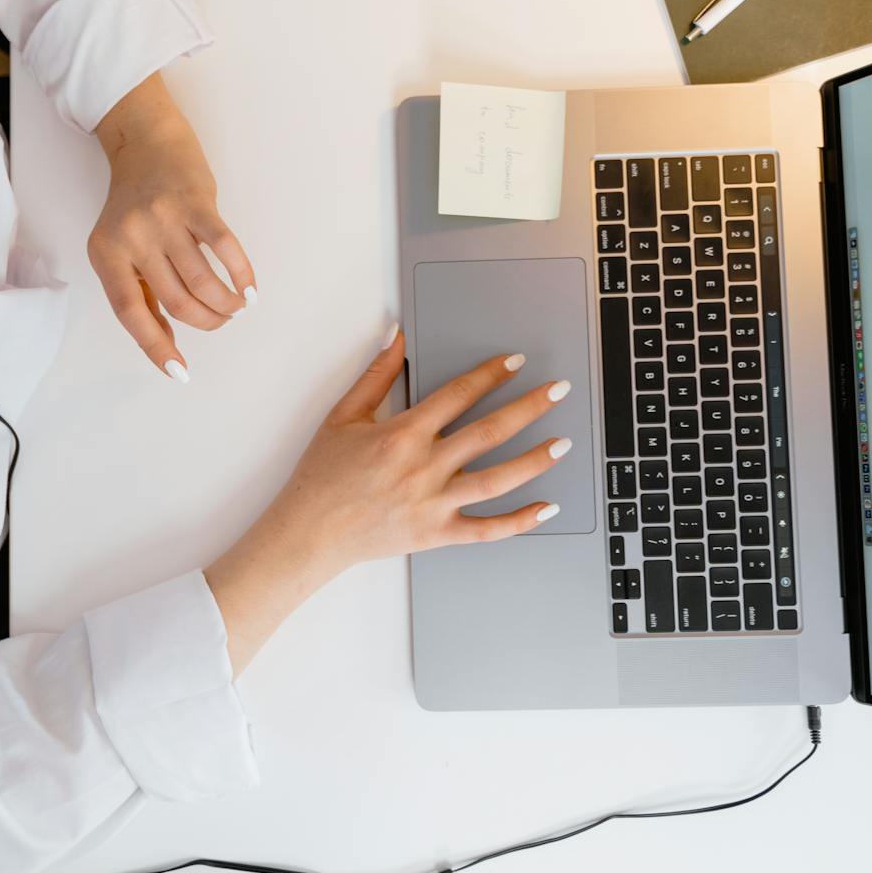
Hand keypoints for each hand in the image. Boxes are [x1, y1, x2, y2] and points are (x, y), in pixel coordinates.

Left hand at [89, 74, 255, 380]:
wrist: (146, 140)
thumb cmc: (136, 202)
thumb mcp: (122, 246)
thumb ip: (138, 291)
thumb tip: (165, 345)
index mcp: (106, 253)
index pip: (130, 313)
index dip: (156, 346)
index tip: (180, 373)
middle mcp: (131, 237)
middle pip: (175, 301)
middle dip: (205, 321)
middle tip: (221, 321)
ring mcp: (164, 219)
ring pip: (201, 281)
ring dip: (225, 303)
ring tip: (236, 307)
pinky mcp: (195, 202)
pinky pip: (223, 248)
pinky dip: (241, 274)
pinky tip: (249, 289)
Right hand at [206, 328, 571, 671]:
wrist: (308, 532)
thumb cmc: (321, 476)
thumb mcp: (342, 416)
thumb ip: (375, 376)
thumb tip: (396, 337)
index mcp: (402, 434)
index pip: (458, 394)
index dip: (491, 374)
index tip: (515, 361)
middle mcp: (424, 468)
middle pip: (490, 432)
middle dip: (530, 407)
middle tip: (559, 390)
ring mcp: (434, 504)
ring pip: (498, 479)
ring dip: (535, 459)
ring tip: (563, 443)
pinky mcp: (436, 535)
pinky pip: (487, 530)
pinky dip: (521, 521)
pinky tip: (547, 507)